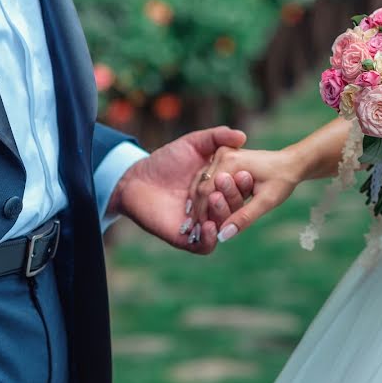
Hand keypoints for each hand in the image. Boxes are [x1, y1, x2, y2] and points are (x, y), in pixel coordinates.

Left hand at [109, 126, 252, 253]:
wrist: (137, 178)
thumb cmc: (166, 160)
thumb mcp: (194, 143)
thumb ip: (217, 137)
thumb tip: (242, 136)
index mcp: (221, 187)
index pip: (240, 189)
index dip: (244, 183)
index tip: (244, 172)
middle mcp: (215, 207)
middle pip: (234, 209)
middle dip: (233, 197)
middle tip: (224, 182)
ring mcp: (202, 224)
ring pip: (222, 227)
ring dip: (222, 214)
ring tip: (214, 198)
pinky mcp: (186, 240)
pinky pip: (205, 246)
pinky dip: (210, 238)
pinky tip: (209, 225)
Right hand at [191, 147, 303, 241]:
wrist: (290, 163)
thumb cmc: (282, 180)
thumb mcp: (267, 201)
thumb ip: (244, 218)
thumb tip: (223, 235)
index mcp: (230, 162)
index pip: (207, 192)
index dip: (202, 214)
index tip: (199, 232)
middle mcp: (222, 155)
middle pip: (202, 187)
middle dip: (199, 209)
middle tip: (196, 231)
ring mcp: (221, 155)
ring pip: (203, 183)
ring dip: (201, 203)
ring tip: (199, 224)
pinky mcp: (223, 159)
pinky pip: (209, 179)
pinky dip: (207, 195)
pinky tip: (207, 212)